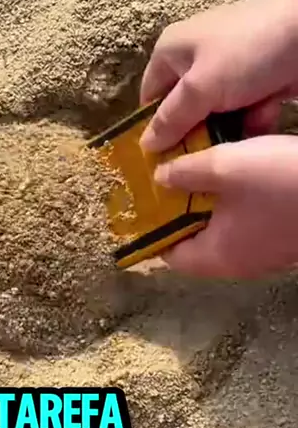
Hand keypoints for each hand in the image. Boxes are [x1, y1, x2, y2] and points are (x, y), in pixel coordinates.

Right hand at [139, 0, 297, 151]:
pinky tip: (258, 133)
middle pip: (184, 111)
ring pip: (217, 116)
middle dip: (192, 136)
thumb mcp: (201, 87)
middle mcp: (197, 61)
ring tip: (228, 155)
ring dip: (225, 135)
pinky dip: (252, 124)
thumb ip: (171, 119)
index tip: (159, 162)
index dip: (152, 130)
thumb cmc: (247, 51)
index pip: (150, 98)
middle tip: (195, 164)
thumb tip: (145, 146)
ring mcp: (230, 72)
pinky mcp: (259, 82)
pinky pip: (246, 113)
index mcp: (171, 52)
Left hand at [154, 135, 297, 277]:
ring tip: (200, 165)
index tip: (145, 197)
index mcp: (217, 257)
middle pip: (195, 239)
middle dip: (181, 206)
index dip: (153, 227)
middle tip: (169, 173)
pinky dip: (236, 199)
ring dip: (210, 198)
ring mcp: (264, 251)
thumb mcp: (225, 167)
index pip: (170, 254)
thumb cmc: (282, 182)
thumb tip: (159, 178)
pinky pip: (247, 220)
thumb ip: (185, 172)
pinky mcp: (282, 235)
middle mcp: (239, 262)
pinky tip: (239, 170)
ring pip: (223, 227)